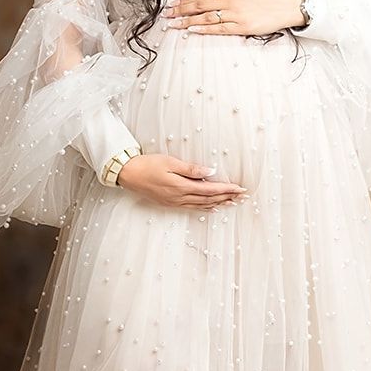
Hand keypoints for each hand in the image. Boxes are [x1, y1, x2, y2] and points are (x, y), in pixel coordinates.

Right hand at [116, 153, 247, 206]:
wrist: (128, 174)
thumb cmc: (148, 165)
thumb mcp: (170, 162)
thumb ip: (192, 169)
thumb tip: (211, 172)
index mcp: (181, 187)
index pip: (210, 189)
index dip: (227, 189)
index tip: (240, 188)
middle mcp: (179, 197)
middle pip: (209, 199)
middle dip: (227, 197)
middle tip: (241, 196)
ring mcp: (174, 202)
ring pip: (202, 205)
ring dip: (218, 204)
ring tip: (232, 202)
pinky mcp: (170, 203)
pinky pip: (192, 207)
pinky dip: (205, 207)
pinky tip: (212, 208)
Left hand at [163, 0, 304, 36]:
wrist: (286, 5)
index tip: (172, 4)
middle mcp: (231, 1)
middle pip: (200, 5)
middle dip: (181, 10)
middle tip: (167, 14)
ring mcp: (236, 15)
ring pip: (207, 17)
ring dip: (188, 21)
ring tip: (174, 24)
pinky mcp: (243, 27)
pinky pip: (220, 29)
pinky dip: (205, 29)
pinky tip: (193, 29)